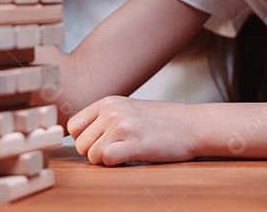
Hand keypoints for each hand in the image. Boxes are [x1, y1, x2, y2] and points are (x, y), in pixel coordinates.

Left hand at [68, 96, 197, 165]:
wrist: (193, 125)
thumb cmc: (162, 122)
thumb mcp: (128, 109)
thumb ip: (104, 119)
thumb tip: (79, 139)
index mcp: (108, 102)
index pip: (73, 126)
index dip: (85, 140)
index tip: (101, 143)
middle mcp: (111, 111)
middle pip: (80, 144)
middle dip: (95, 153)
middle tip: (117, 150)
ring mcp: (121, 125)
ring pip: (91, 154)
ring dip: (106, 160)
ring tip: (127, 152)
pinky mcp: (133, 142)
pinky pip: (106, 159)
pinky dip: (115, 164)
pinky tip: (131, 157)